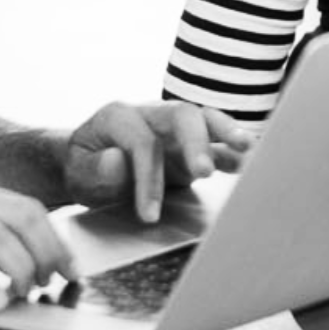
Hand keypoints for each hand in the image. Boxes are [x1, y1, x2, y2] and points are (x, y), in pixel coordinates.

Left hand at [60, 101, 250, 223]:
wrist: (88, 164)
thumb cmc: (84, 167)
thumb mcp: (79, 172)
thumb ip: (97, 168)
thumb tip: (120, 162)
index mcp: (119, 116)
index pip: (142, 143)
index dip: (148, 179)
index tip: (149, 215)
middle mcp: (151, 114)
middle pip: (181, 115)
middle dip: (196, 143)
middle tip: (204, 172)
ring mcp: (172, 127)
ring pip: (204, 118)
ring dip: (226, 132)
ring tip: (247, 148)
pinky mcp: (188, 144)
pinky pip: (214, 139)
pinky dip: (232, 149)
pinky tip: (249, 160)